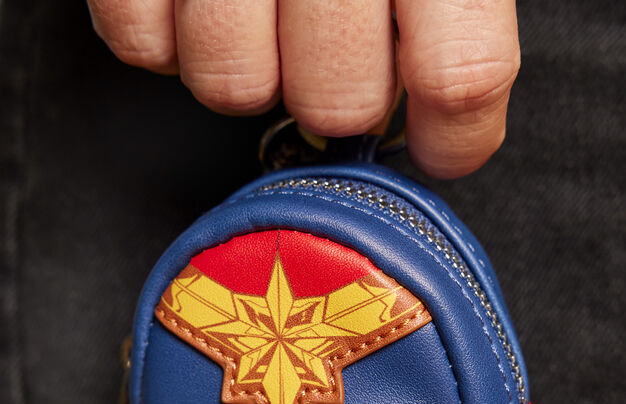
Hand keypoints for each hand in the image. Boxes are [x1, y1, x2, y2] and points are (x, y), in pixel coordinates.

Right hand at [86, 0, 519, 177]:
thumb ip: (457, 4)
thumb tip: (447, 109)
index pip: (459, 75)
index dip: (453, 136)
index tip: (439, 144)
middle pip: (337, 103)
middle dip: (336, 93)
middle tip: (330, 38)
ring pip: (234, 87)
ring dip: (248, 65)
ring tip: (254, 2)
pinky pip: (144, 46)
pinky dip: (164, 32)